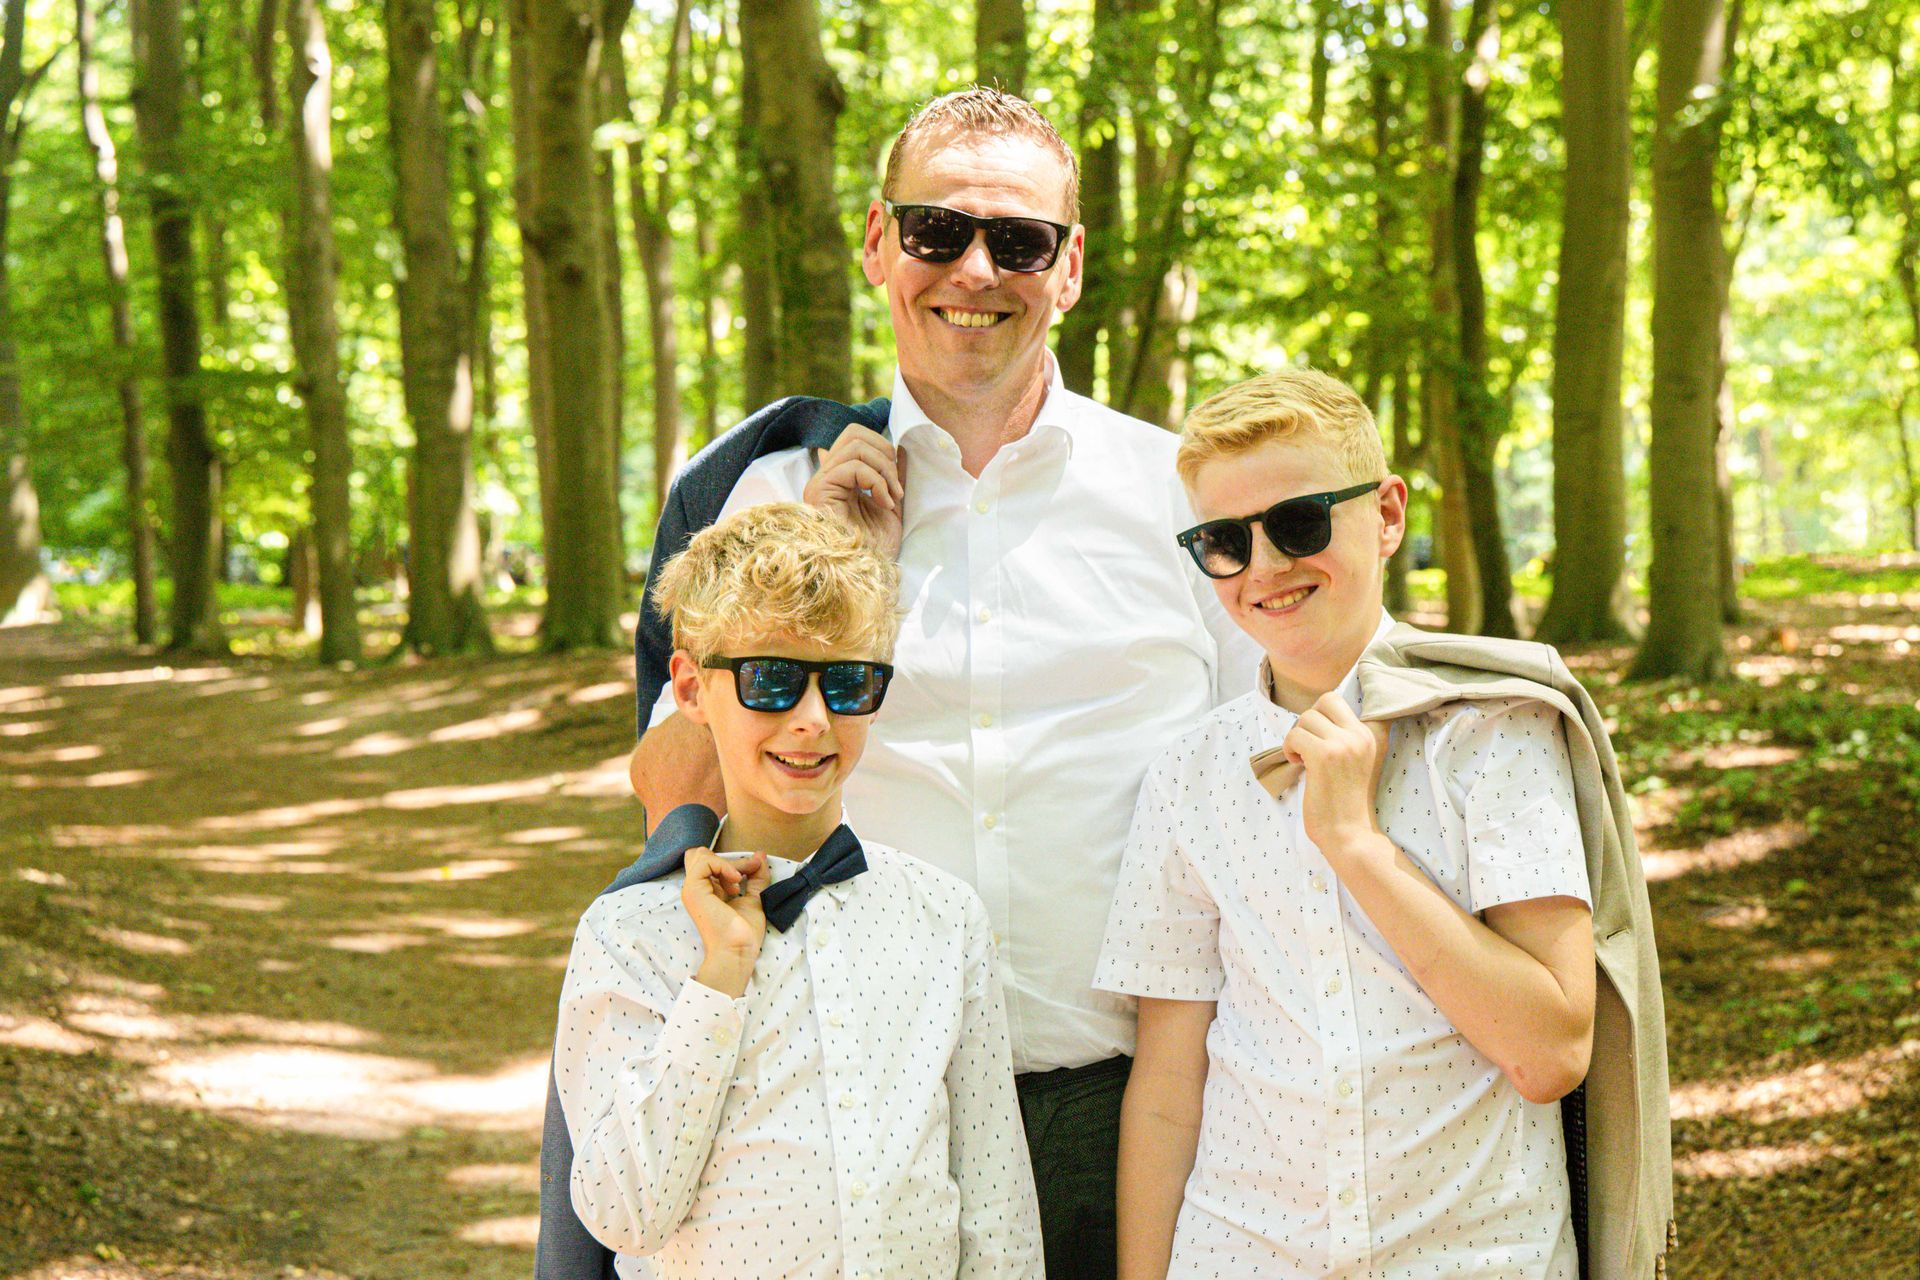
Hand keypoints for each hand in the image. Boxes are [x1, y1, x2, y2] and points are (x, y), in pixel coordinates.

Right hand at [681, 847, 769, 996]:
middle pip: (699, 856)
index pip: (711, 864)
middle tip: (745, 874)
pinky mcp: (693, 890)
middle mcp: (697, 890)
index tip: (754, 869)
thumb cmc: (743, 933)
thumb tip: (761, 855)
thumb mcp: (754, 897)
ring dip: (726, 862)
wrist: (737, 951)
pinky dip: (723, 865)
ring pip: (700, 855)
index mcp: (708, 893)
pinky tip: (736, 879)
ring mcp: (692, 890)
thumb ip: (756, 877)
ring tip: (738, 880)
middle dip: (728, 859)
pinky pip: (704, 862)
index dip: (734, 862)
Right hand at [802, 425, 907, 558]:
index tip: (897, 483)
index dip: (883, 449)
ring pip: (856, 446)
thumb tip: (900, 449)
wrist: (868, 577)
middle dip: (885, 453)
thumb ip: (891, 478)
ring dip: (884, 470)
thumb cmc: (877, 550)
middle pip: (854, 433)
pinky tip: (883, 504)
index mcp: (840, 480)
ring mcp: (819, 484)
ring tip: (892, 499)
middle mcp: (825, 478)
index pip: (855, 438)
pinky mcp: (819, 492)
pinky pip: (852, 466)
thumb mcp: (891, 506)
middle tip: (896, 487)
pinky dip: (876, 482)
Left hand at [1281, 693, 1392, 862]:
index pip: (1354, 696)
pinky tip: (1298, 765)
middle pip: (1328, 699)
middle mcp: (1362, 734)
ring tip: (1303, 758)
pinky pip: (1294, 735)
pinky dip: (1289, 748)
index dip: (1330, 709)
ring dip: (1298, 736)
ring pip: (1307, 716)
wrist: (1350, 833)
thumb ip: (1350, 736)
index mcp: (1374, 734)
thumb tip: (1320, 712)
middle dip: (1311, 718)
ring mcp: (1344, 743)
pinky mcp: (1323, 755)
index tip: (1324, 729)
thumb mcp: (1361, 760)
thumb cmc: (1348, 800)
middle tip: (1310, 743)